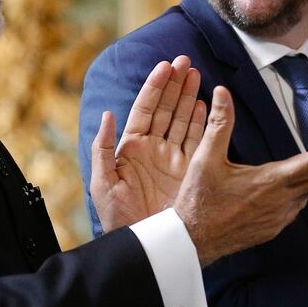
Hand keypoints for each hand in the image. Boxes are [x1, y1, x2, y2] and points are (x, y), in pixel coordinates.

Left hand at [90, 56, 205, 231]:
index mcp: (131, 147)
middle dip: (175, 85)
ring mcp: (173, 159)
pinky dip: (201, 122)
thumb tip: (107, 115)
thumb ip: (102, 148)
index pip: (145, 109)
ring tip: (196, 74)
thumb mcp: (102, 184)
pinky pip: (197, 141)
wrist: (144, 244)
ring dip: (189, 97)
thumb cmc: (118, 218)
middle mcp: (153, 149)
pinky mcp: (189, 171)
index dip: (155, 87)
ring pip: (183, 120)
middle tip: (185, 62)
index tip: (164, 66)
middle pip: (166, 109)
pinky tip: (204, 104)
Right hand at [174, 86, 307, 266]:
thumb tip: (222, 91)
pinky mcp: (274, 227)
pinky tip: (304, 181)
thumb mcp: (206, 158)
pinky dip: (307, 187)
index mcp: (271, 181)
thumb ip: (220, 123)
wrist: (192, 242)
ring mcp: (280, 217)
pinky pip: (299, 204)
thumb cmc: (198, 200)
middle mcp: (283, 201)